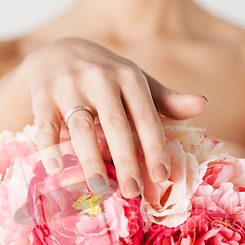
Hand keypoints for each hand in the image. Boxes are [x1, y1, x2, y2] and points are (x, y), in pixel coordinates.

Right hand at [20, 37, 206, 197]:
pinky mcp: (42, 93)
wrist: (57, 52)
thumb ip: (165, 99)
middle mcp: (100, 77)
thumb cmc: (105, 77)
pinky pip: (45, 123)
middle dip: (125, 160)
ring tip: (99, 188)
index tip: (162, 178)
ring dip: (89, 159)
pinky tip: (55, 169)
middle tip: (132, 192)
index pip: (146, 117)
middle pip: (115, 124)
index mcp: (128, 77)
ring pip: (80, 126)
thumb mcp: (135, 82)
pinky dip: (48, 146)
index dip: (155, 148)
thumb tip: (202, 105)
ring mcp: (68, 84)